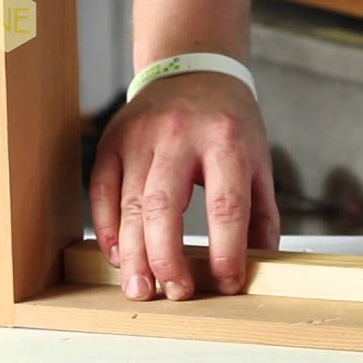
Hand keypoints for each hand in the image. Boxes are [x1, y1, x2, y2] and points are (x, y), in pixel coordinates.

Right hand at [89, 72, 278, 301]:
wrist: (193, 70)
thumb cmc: (230, 123)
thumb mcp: (259, 161)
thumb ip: (261, 215)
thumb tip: (261, 266)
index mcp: (225, 140)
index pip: (225, 205)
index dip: (226, 250)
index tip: (227, 283)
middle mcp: (179, 136)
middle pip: (164, 207)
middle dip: (166, 257)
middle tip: (174, 292)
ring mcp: (139, 137)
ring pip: (129, 204)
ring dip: (132, 253)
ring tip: (140, 288)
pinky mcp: (111, 141)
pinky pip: (101, 191)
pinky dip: (107, 228)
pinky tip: (116, 256)